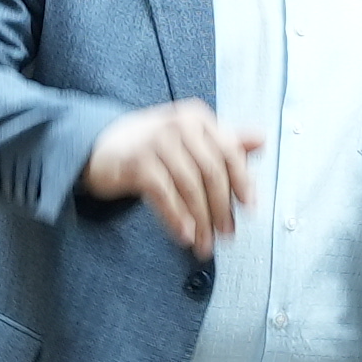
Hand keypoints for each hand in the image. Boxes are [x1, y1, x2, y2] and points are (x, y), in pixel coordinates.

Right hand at [84, 100, 262, 258]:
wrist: (100, 147)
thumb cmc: (151, 146)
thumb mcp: (188, 139)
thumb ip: (224, 141)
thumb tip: (261, 140)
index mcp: (196, 117)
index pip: (229, 151)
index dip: (242, 181)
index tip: (250, 208)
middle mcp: (177, 124)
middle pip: (211, 172)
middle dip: (221, 208)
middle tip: (226, 234)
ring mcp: (155, 141)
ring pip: (189, 187)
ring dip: (200, 220)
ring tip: (204, 243)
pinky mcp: (136, 162)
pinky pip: (164, 195)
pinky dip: (177, 218)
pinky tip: (184, 235)